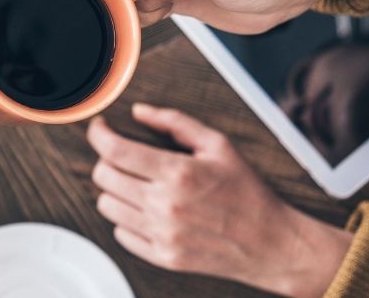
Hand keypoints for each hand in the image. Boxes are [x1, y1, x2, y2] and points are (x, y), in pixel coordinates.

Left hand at [88, 104, 351, 296]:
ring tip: (136, 184)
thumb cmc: (247, 191)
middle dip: (106, 159)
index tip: (100, 128)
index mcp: (178, 173)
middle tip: (122, 156)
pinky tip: (145, 209)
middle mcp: (165, 205)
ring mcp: (162, 234)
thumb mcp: (218, 145)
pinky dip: (126, 219)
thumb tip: (139, 111)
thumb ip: (175, 122)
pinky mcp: (163, 257)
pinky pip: (120, 234)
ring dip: (114, 190)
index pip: (115, 150)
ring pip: (106, 205)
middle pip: (103, 176)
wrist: (270, 242)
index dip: (99, 134)